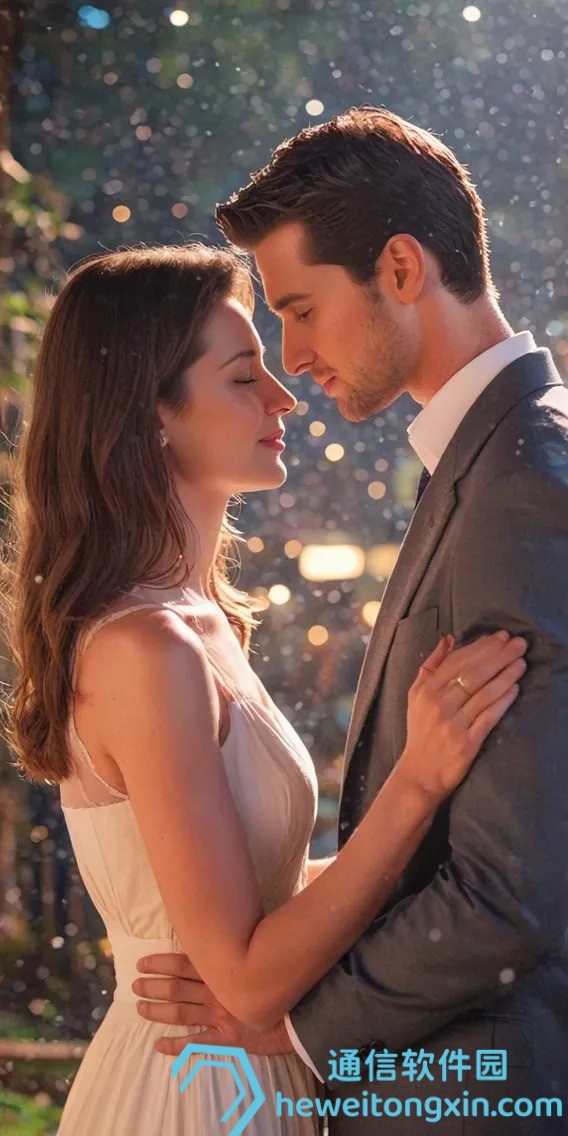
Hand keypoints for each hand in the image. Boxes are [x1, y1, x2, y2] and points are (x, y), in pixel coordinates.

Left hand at [132, 952, 293, 1057]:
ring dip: (158, 1011)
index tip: (142, 962)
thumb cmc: (281, 979)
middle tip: (134, 985)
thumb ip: (241, 944)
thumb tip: (226, 927)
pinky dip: (175, 1045)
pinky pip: (196, 1043)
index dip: (161, 963)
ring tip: (139, 1008)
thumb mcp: (261, 954)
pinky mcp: (227, 1038)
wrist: (302, 1012)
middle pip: (177, 988)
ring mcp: (221, 1016)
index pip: (185, 963)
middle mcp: (218, 992)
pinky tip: (158, 1045)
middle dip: (153, 986)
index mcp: (224, 970)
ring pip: (181, 1013)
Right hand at [401, 630, 526, 802]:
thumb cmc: (421, 732)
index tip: (500, 637)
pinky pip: (489, 717)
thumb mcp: (416, 696)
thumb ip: (430, 666)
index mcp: (426, 690)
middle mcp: (438, 704)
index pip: (458, 661)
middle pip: (474, 673)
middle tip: (518, 644)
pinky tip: (515, 688)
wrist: (420, 773)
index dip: (481, 647)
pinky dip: (503, 701)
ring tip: (521, 663)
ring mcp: (453, 724)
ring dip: (506, 675)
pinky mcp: (467, 743)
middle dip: (499, 656)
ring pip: (484, 693)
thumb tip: (448, 639)